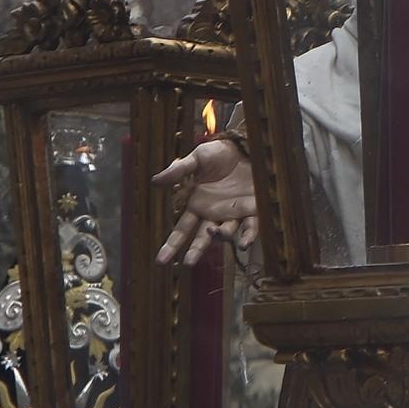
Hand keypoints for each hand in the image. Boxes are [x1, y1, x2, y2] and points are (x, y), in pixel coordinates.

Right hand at [155, 135, 258, 269]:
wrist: (246, 145)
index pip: (182, 230)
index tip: (160, 260)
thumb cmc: (219, 154)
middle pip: (202, 237)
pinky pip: (251, 226)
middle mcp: (214, 214)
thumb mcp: (197, 159)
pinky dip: (248, 235)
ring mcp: (233, 213)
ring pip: (226, 232)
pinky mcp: (253, 208)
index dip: (172, 245)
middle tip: (188, 262)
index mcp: (198, 205)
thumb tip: (155, 180)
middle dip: (195, 251)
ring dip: (221, 236)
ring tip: (216, 235)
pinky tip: (244, 243)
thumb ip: (178, 170)